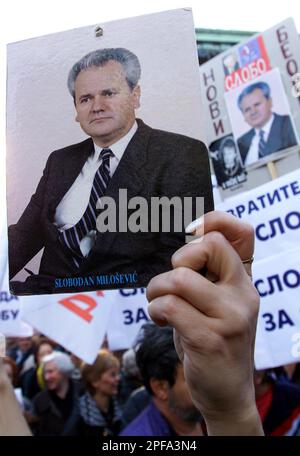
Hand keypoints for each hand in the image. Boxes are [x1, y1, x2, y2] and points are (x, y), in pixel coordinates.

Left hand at [147, 211, 262, 434]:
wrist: (227, 392)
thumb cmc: (213, 340)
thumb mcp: (217, 305)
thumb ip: (207, 276)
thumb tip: (184, 242)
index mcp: (244, 282)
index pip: (242, 234)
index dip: (215, 221)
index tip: (191, 230)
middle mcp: (243, 295)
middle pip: (208, 246)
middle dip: (179, 259)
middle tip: (172, 283)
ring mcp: (230, 317)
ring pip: (180, 278)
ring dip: (157, 289)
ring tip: (159, 303)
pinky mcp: (210, 338)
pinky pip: (169, 305)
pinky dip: (155, 309)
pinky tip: (161, 320)